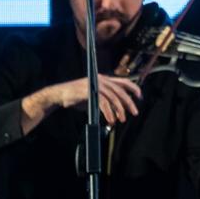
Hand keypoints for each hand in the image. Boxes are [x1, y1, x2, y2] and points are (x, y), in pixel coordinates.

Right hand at [21, 75, 141, 133]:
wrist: (59, 95)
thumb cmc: (76, 97)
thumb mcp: (94, 96)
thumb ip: (106, 99)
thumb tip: (119, 109)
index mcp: (103, 79)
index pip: (123, 81)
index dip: (133, 88)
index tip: (140, 96)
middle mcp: (101, 79)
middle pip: (120, 90)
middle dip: (129, 102)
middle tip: (135, 113)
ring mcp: (95, 84)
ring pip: (113, 97)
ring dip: (119, 110)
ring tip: (122, 119)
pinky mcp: (89, 91)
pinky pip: (103, 103)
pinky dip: (109, 112)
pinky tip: (111, 119)